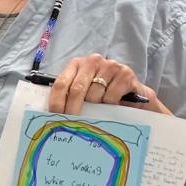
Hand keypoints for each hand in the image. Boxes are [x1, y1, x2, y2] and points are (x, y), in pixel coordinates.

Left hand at [48, 54, 166, 114]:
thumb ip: (69, 95)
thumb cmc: (103, 92)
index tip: (55, 117)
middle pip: (76, 89)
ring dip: (95, 106)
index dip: (56, 102)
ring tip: (99, 107)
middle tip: (71, 124)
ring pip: (94, 94)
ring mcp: (110, 66)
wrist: (131, 92)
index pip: (61, 83)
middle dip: (71, 109)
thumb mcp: (84, 91)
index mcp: (77, 64)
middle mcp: (92, 61)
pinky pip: (110, 96)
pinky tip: (113, 102)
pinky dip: (110, 104)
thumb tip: (53, 115)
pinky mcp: (125, 74)